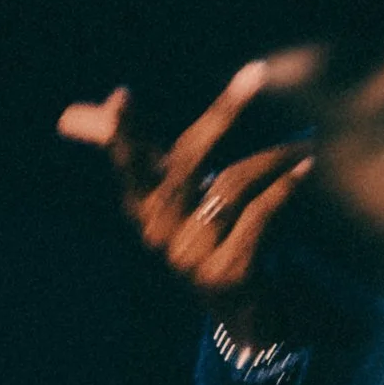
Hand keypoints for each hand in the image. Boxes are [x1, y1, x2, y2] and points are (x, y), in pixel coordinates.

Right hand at [57, 16, 383, 338]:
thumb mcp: (172, 196)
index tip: (122, 96)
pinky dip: (285, 188)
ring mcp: (189, 255)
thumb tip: (77, 110)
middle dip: (221, 114)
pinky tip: (306, 168)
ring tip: (305, 142)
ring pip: (234, 184)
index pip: (128, 161)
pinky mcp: (226, 271)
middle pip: (186, 162)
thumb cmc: (205, 236)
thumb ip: (138, 153)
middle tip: (256, 74)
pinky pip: (259, 214)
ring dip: (275, 156)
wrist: (241, 310)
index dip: (125, 131)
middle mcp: (158, 232)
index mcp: (141, 208)